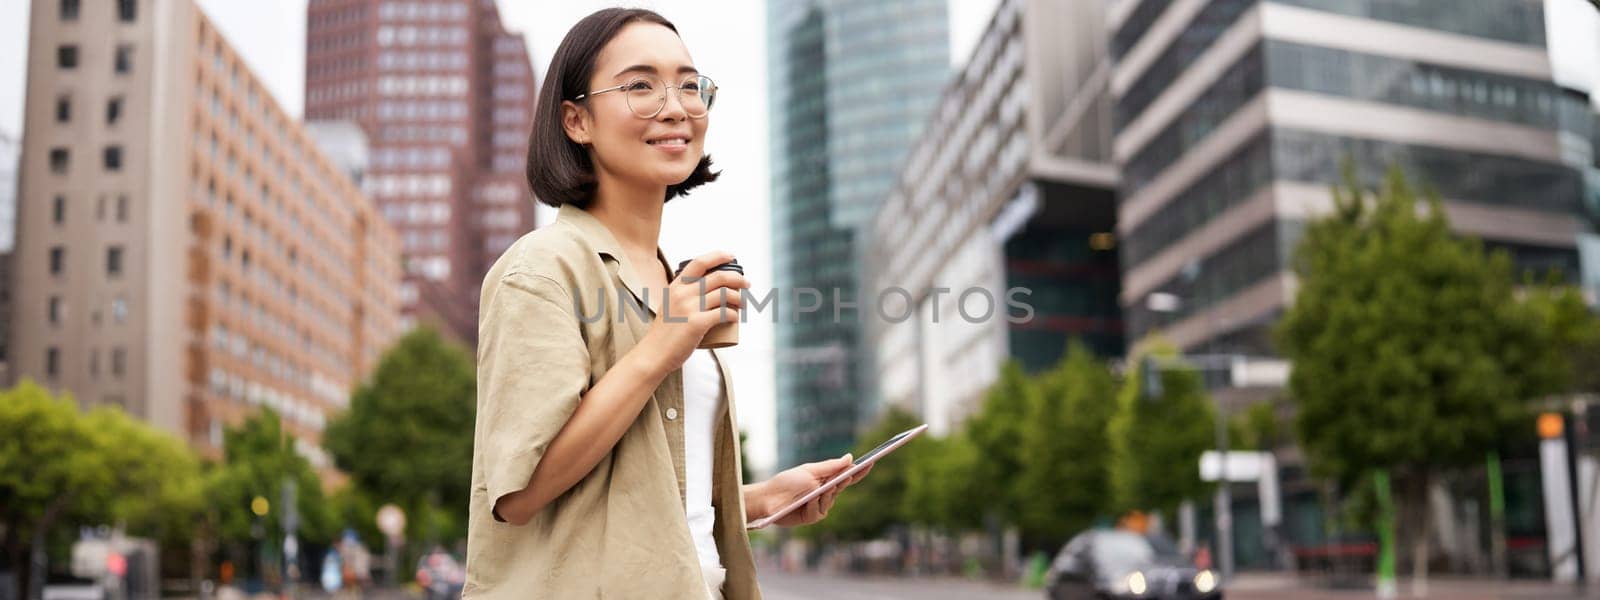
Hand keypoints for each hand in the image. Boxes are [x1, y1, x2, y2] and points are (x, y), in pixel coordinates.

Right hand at [638, 251, 748, 374]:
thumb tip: (705, 290)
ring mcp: (690, 308)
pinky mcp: (698, 323)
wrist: (654, 354)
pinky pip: (724, 313)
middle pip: (718, 277)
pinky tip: (735, 318)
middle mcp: (683, 293)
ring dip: (739, 298)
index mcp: (675, 286)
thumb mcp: (669, 305)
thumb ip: (682, 295)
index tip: (731, 256)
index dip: (719, 256)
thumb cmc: (663, 333)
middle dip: (738, 279)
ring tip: (742, 304)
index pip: (699, 263)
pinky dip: (734, 314)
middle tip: (746, 284)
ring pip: (724, 294)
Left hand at [753, 453, 873, 527]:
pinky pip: (820, 511)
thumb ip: (830, 466)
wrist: (769, 497)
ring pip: (831, 500)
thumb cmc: (787, 482)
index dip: (859, 471)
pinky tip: (806, 502)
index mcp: (825, 480)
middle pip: (842, 487)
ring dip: (824, 495)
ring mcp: (820, 506)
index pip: (847, 476)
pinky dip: (813, 505)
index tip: (872, 462)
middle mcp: (825, 493)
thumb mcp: (810, 471)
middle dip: (842, 482)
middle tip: (843, 478)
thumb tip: (851, 458)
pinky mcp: (812, 517)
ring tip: (815, 491)